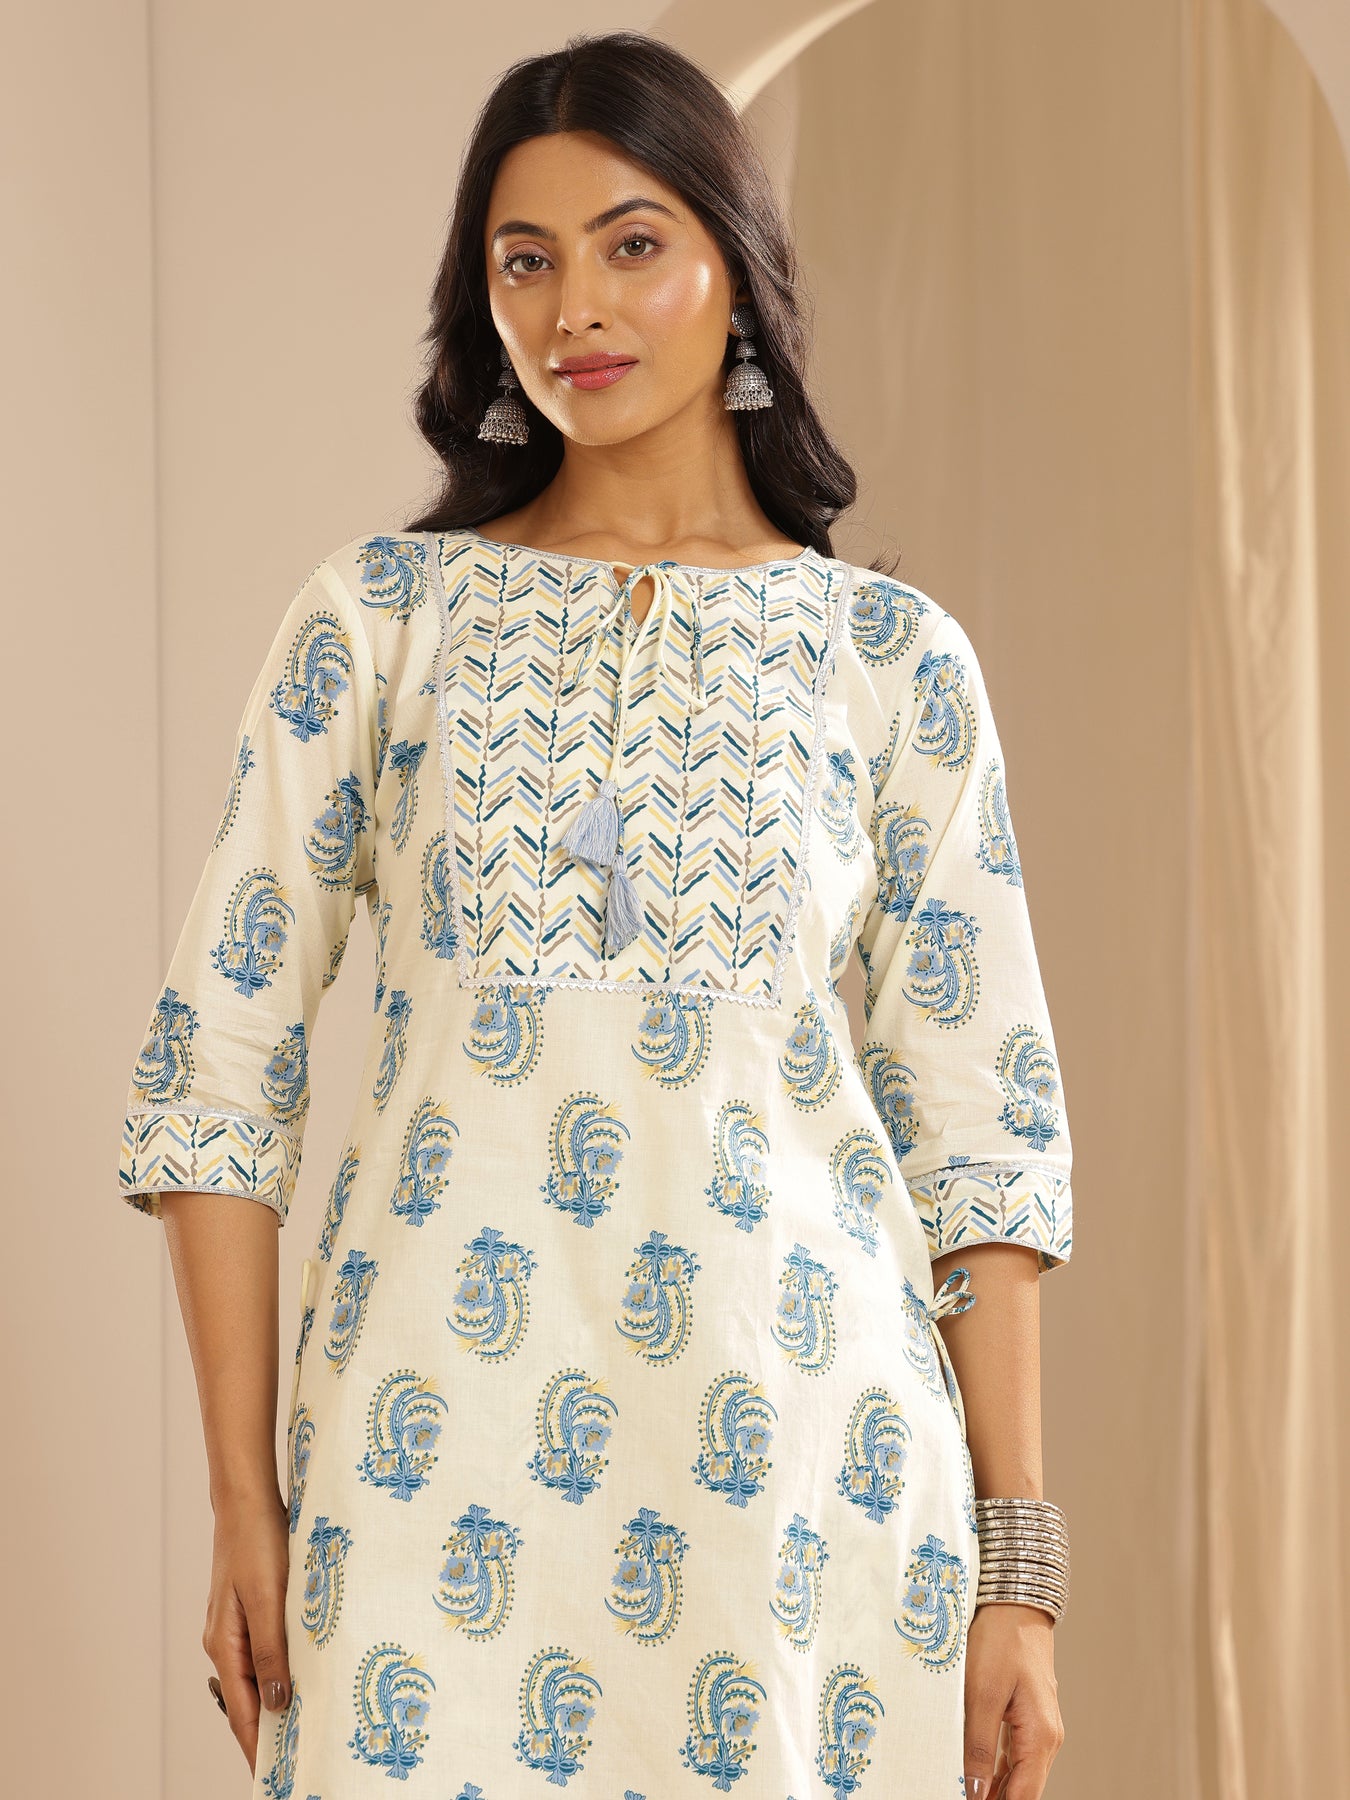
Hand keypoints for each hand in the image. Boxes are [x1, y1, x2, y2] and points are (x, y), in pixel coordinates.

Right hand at [201, 1488, 292, 1774]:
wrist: (248, 1499)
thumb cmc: (256, 1541)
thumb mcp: (268, 1597)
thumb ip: (272, 1650)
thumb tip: (278, 1703)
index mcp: (225, 1645)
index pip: (242, 1710)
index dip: (257, 1745)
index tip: (275, 1775)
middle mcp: (226, 1641)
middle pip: (248, 1698)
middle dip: (270, 1730)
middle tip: (300, 1755)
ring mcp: (237, 1626)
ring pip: (258, 1675)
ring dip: (278, 1699)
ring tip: (306, 1725)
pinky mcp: (251, 1609)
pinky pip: (265, 1651)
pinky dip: (281, 1669)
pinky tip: (302, 1673)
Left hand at [963, 1602, 1064, 1797]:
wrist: (1015, 1601)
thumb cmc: (1000, 1640)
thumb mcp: (982, 1694)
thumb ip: (978, 1746)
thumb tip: (973, 1793)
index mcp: (1041, 1737)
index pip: (1024, 1797)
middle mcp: (1047, 1737)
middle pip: (1024, 1790)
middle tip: (959, 1796)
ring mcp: (1040, 1726)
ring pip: (1019, 1774)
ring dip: (994, 1789)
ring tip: (963, 1791)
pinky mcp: (1028, 1715)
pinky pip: (1015, 1754)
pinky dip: (997, 1770)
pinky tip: (975, 1774)